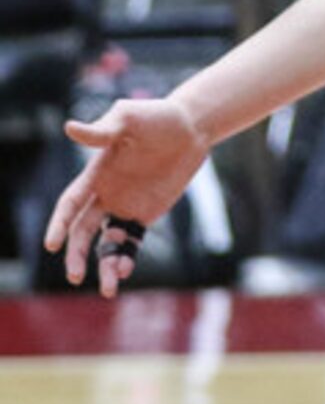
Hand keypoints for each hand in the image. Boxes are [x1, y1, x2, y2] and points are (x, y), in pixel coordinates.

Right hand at [44, 98, 209, 296]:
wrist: (192, 126)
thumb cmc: (158, 116)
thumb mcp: (129, 117)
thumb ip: (103, 129)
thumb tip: (70, 128)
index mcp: (95, 174)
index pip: (70, 204)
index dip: (59, 224)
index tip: (52, 245)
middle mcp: (106, 193)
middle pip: (82, 230)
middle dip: (75, 254)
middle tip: (73, 276)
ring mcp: (126, 205)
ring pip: (105, 242)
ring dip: (103, 265)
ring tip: (108, 287)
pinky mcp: (147, 212)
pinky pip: (131, 240)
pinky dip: (125, 257)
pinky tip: (125, 271)